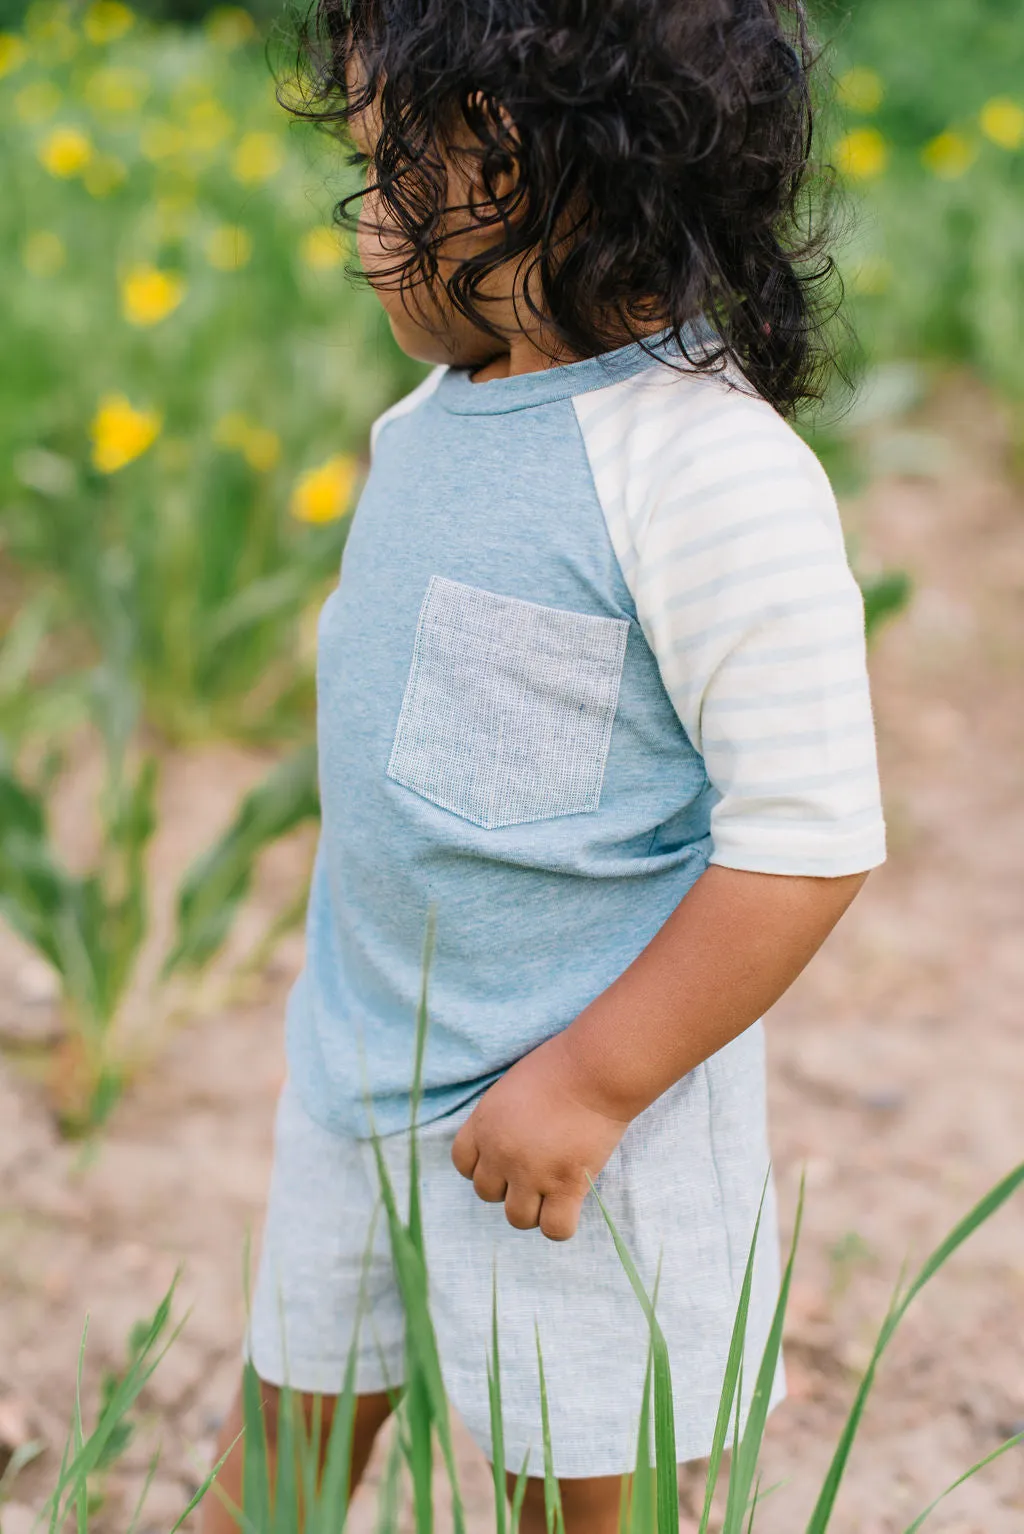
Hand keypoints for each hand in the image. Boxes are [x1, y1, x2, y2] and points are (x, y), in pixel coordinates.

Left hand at [451, 1031, 630, 1240]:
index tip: (504, 1161)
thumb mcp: (511, 1087)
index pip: (463, 1164)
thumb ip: (501, 1119)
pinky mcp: (565, 1186)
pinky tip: (571, 1205)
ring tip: (553, 1190)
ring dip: (533, 1208)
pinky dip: (561, 1224)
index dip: (484, 1166)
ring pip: (518, 1218)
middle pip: (487, 1193)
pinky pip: (554, 1229)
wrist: (595, 1069)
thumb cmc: (559, 1066)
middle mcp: (500, 1153)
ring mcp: (531, 1173)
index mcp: (484, 1124)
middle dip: (508, 1186)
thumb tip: (507, 1143)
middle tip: (535, 1170)